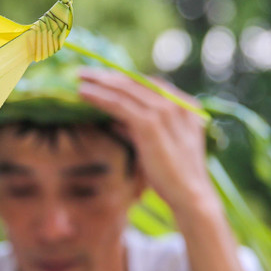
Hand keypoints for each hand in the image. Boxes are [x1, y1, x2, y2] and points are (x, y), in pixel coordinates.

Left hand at [77, 68, 214, 214]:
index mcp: (185, 107)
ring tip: (80, 78)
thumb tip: (115, 121)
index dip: (124, 78)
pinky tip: (83, 94)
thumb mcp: (157, 146)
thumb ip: (139, 130)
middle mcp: (177, 104)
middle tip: (85, 72)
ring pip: (125, 90)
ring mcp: (165, 113)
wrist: (190, 197)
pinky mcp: (150, 125)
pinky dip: (100, 97)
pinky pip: (119, 104)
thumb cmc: (174, 176)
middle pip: (136, 82)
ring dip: (100, 82)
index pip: (150, 84)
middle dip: (108, 76)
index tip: (103, 78)